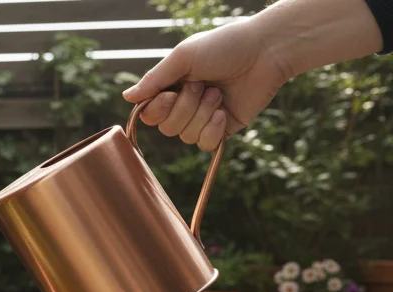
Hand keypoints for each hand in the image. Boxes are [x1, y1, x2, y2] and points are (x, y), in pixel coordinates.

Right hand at [122, 18, 290, 150]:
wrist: (265, 51)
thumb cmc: (224, 46)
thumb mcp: (183, 57)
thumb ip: (154, 79)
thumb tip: (127, 98)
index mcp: (172, 87)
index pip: (149, 114)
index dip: (156, 110)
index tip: (169, 94)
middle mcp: (185, 104)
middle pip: (167, 128)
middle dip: (185, 108)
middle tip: (202, 86)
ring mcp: (204, 118)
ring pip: (186, 136)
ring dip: (202, 114)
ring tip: (218, 93)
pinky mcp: (224, 129)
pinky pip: (205, 144)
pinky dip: (212, 130)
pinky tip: (222, 113)